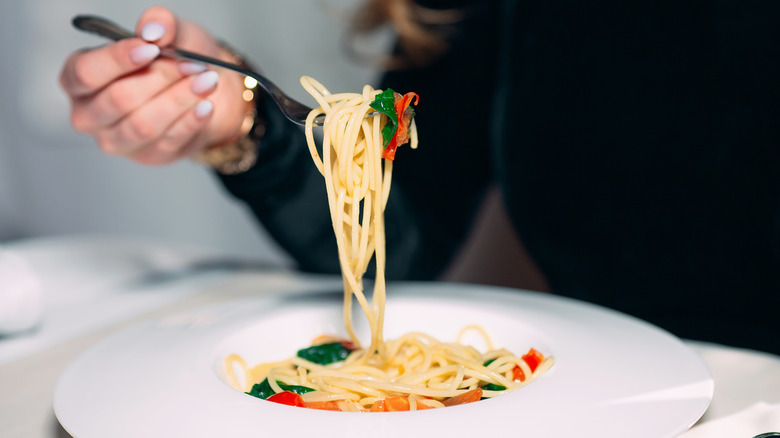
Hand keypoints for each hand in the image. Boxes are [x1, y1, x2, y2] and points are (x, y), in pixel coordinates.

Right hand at [59, 6, 248, 164]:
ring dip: (178, 101)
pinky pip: (168, 141)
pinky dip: (190, 121)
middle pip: (119, 99)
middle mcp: (90, 114)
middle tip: (192, 64)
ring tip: (206, 81)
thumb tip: (154, 29)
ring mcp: (117, 140)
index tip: (151, 48)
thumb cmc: (177, 59)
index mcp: (80, 79)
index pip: (86, 73)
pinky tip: (206, 105)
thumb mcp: (173, 33)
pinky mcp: (148, 156)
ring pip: (143, 125)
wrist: (207, 87)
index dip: (117, 60)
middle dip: (160, 78)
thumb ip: (161, 25)